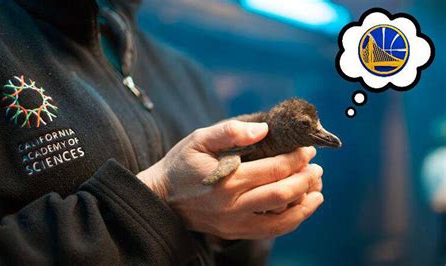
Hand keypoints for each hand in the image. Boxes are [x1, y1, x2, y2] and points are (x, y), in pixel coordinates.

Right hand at [137, 120, 323, 239]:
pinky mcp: (235, 233)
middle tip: (318, 168)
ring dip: (306, 204)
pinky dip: (291, 220)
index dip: (297, 159)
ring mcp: (235, 223)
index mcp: (227, 181)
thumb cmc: (181, 165)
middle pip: (283, 194)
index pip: (275, 169)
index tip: (308, 150)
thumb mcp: (198, 140)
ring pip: (282, 220)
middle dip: (307, 179)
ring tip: (318, 190)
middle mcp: (234, 206)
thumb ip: (230, 132)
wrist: (162, 198)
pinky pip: (271, 231)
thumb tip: (263, 129)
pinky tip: (300, 208)